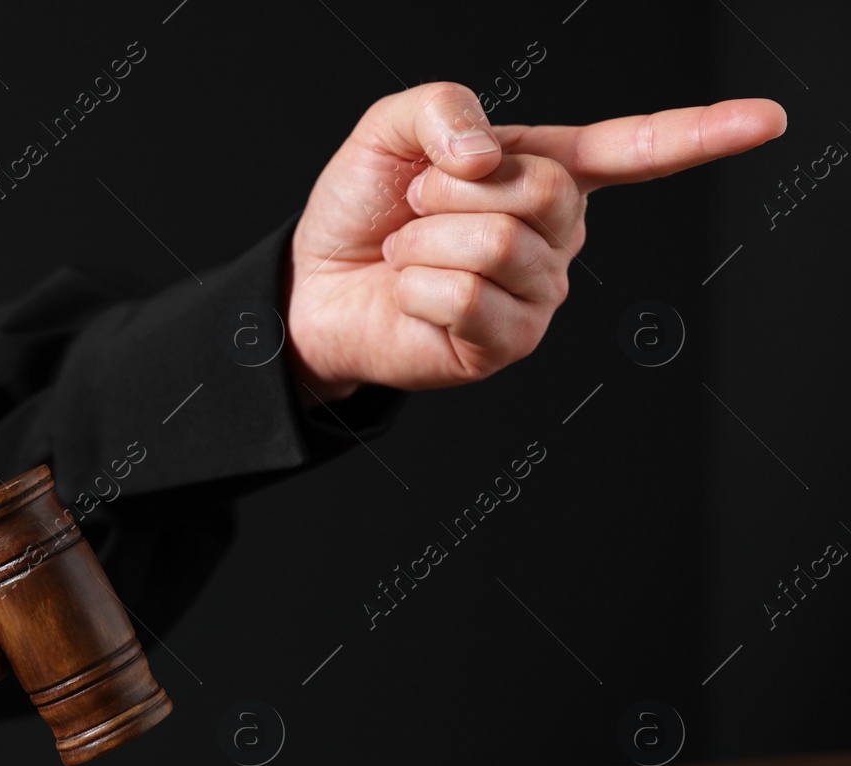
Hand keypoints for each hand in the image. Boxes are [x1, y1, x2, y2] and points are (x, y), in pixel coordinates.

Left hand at [285, 81, 785, 399]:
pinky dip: (418, 286)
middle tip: (418, 209)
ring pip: (500, 244)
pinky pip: (469, 297)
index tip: (767, 120)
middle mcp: (556, 235)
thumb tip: (486, 154)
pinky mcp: (507, 344)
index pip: (635, 149)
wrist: (312, 285)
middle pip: (543, 192)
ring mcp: (538, 293)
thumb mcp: (391, 132)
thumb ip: (443, 108)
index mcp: (545, 171)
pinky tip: (411, 293)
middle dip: (452, 192)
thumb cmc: (362, 211)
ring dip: (427, 241)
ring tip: (411, 253)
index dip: (700, 134)